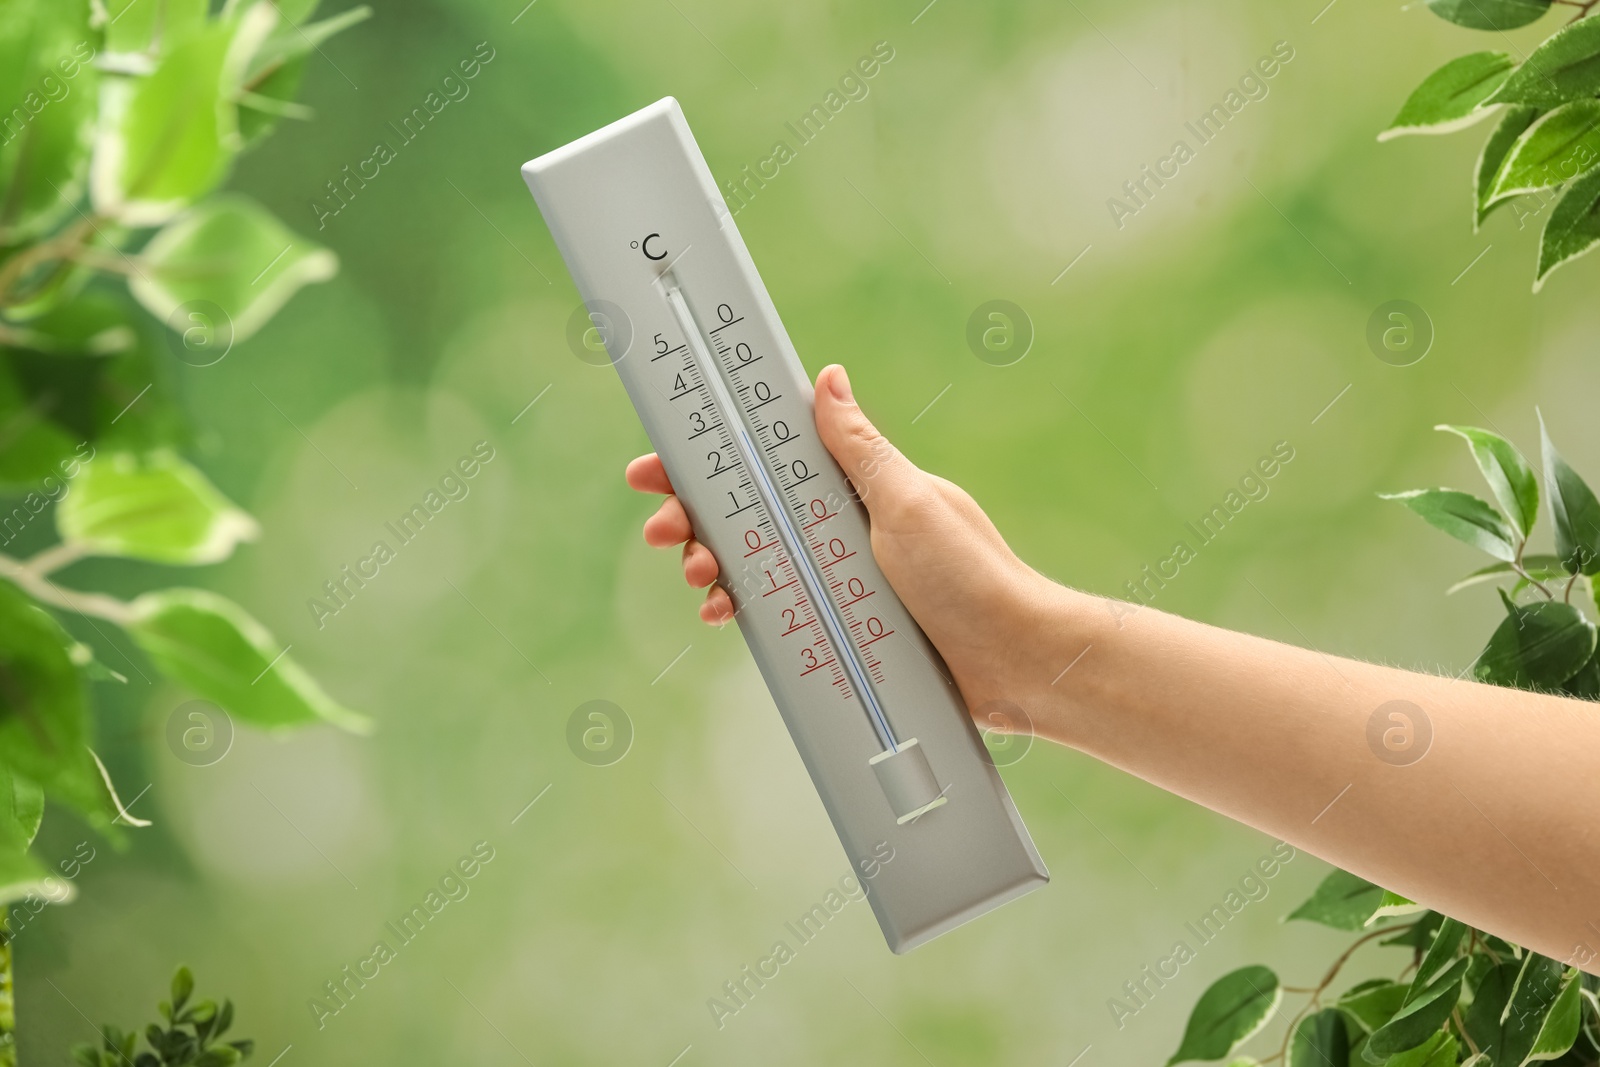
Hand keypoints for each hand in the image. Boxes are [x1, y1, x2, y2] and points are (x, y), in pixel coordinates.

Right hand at [624, 363, 1070, 720]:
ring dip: (710, 562)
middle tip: (663, 526)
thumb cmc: (972, 574)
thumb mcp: (908, 501)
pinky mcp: (841, 628)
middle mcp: (840, 530)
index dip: (711, 458)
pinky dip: (743, 608)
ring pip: (753, 563)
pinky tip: (722, 613)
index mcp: (855, 489)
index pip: (769, 461)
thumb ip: (859, 448)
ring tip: (695, 573)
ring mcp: (838, 581)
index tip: (664, 462)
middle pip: (747, 513)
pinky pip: (776, 613)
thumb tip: (828, 378)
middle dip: (694, 516)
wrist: (1015, 660)